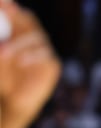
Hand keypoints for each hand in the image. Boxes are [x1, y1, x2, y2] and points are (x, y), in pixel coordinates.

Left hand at [0, 2, 59, 118]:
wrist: (11, 102)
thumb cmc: (1, 77)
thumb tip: (0, 25)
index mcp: (18, 33)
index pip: (17, 14)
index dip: (10, 7)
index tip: (2, 2)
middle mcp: (33, 39)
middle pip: (30, 21)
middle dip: (16, 18)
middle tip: (3, 15)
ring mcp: (44, 50)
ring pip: (37, 37)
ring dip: (18, 44)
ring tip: (2, 54)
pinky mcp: (52, 64)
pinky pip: (46, 54)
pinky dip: (32, 56)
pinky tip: (20, 62)